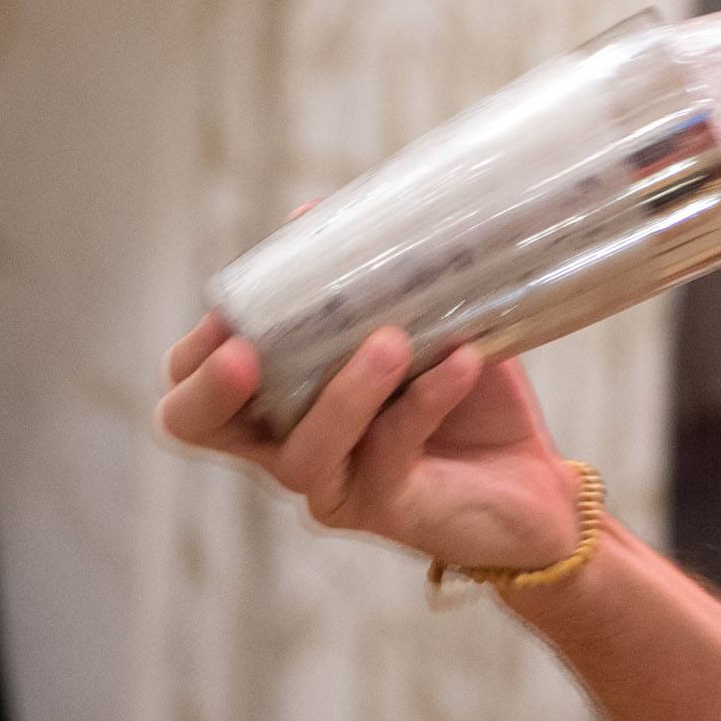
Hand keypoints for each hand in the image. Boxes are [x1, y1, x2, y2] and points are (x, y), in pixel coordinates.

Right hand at [154, 313, 582, 573]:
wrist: (530, 474)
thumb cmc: (461, 394)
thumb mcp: (417, 325)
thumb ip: (367, 278)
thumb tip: (311, 212)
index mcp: (274, 399)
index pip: (190, 381)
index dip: (193, 353)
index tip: (228, 310)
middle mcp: (284, 445)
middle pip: (198, 429)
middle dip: (210, 389)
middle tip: (243, 352)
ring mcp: (333, 483)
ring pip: (302, 452)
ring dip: (343, 393)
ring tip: (390, 341)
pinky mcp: (388, 507)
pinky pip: (392, 454)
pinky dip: (426, 402)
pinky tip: (462, 362)